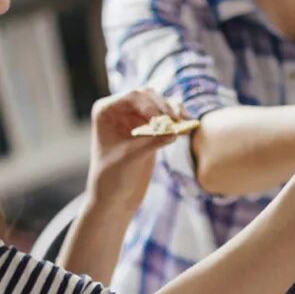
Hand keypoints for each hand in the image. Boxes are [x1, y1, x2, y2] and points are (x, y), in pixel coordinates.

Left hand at [86, 88, 184, 210]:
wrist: (114, 197)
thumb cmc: (112, 178)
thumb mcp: (130, 158)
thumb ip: (151, 142)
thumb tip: (175, 130)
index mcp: (106, 111)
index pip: (132, 96)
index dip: (150, 105)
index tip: (162, 122)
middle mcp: (120, 110)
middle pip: (148, 96)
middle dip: (164, 107)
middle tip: (177, 121)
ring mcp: (136, 118)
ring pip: (160, 104)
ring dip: (174, 111)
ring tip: (184, 122)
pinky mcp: (150, 129)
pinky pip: (167, 118)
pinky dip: (178, 120)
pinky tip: (188, 126)